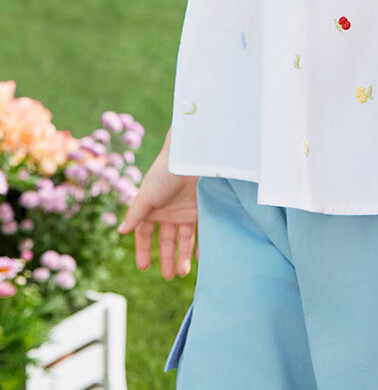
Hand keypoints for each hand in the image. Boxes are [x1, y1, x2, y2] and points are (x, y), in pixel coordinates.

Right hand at [117, 145, 198, 280]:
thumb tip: (120, 231)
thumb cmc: (164, 173)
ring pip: (184, 238)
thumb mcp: (146, 195)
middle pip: (167, 239)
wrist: (190, 156)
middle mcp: (169, 211)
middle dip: (167, 257)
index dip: (144, 249)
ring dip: (183, 255)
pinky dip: (201, 243)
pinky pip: (201, 230)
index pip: (145, 234)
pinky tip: (200, 257)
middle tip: (168, 276)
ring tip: (182, 273)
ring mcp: (185, 210)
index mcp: (152, 208)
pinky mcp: (201, 207)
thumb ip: (135, 214)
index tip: (144, 266)